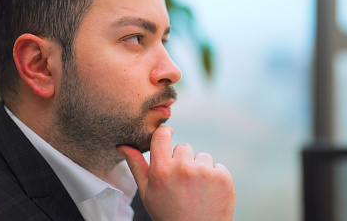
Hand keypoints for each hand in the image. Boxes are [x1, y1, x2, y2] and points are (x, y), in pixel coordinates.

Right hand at [117, 126, 234, 220]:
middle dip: (182, 160)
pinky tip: (208, 194)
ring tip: (195, 190)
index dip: (164, 133)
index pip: (161, 135)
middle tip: (181, 182)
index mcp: (161, 170)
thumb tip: (123, 146)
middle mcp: (183, 168)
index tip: (167, 135)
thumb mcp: (147, 193)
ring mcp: (205, 172)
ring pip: (202, 156)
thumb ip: (136, 166)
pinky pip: (218, 166)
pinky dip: (215, 178)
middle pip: (183, 147)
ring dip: (200, 169)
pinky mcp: (223, 177)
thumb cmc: (168, 214)